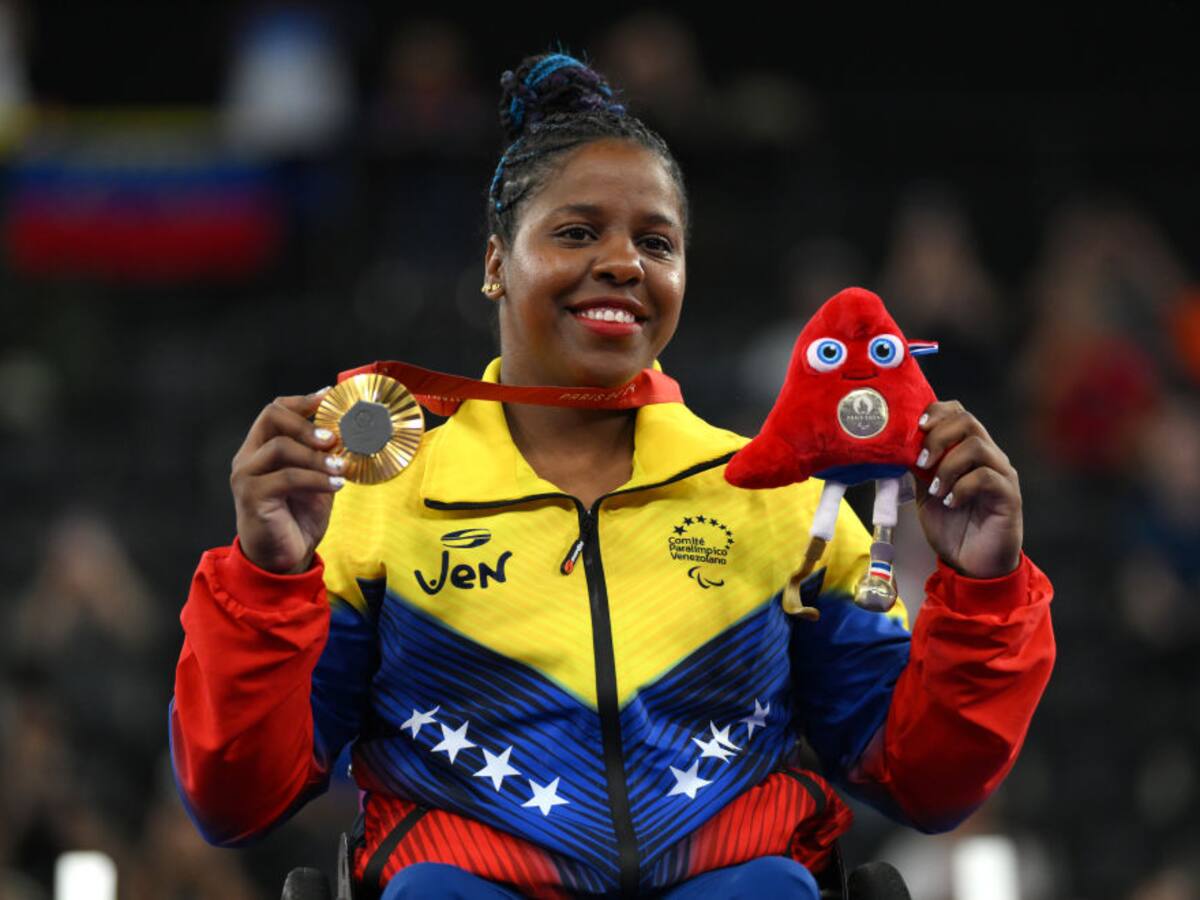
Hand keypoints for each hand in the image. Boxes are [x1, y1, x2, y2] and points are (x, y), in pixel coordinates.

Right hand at [230, 388, 344, 573]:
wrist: (283, 559)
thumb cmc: (298, 518)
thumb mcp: (317, 480)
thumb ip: (325, 457)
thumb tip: (353, 435)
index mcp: (262, 448)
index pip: (275, 411)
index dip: (303, 401)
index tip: (331, 397)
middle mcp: (249, 457)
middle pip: (271, 417)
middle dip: (306, 423)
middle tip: (333, 438)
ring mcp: (246, 476)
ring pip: (280, 447)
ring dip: (316, 456)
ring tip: (340, 468)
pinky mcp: (252, 496)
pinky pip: (286, 477)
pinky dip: (315, 478)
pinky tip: (335, 485)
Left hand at [911, 401, 1022, 578]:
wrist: (971, 565)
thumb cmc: (951, 527)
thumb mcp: (924, 492)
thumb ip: (917, 468)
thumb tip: (896, 445)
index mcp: (967, 451)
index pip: (957, 412)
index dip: (935, 412)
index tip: (915, 428)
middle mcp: (988, 456)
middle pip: (967, 420)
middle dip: (937, 436)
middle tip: (921, 464)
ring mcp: (1002, 474)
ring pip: (977, 446)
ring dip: (947, 466)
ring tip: (935, 490)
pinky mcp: (1010, 496)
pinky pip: (988, 477)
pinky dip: (962, 487)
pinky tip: (950, 503)